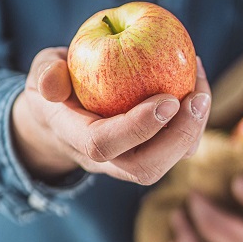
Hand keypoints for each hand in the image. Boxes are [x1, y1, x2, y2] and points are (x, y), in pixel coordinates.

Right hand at [10, 47, 210, 183]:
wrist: (63, 119)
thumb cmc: (56, 89)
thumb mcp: (41, 73)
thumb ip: (46, 73)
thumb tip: (53, 82)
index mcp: (74, 138)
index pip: (103, 144)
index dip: (137, 127)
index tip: (167, 99)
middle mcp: (104, 161)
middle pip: (145, 168)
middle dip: (177, 138)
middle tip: (197, 98)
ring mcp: (128, 162)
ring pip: (167, 163)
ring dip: (193, 130)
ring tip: (201, 89)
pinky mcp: (149, 154)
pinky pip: (177, 148)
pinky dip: (194, 121)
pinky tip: (197, 83)